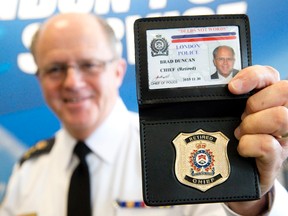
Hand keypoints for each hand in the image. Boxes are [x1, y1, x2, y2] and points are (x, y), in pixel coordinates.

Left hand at [226, 65, 287, 214]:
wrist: (234, 173)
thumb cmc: (231, 139)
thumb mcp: (229, 115)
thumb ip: (230, 100)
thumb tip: (223, 88)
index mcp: (269, 99)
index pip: (269, 75)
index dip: (252, 76)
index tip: (232, 88)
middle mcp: (282, 114)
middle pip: (284, 90)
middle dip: (256, 103)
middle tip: (241, 116)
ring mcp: (283, 137)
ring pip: (281, 116)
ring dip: (252, 124)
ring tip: (240, 133)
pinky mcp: (277, 158)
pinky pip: (268, 144)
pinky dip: (248, 145)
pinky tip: (242, 149)